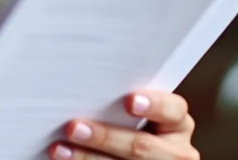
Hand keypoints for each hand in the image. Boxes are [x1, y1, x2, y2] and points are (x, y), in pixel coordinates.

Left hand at [49, 91, 198, 159]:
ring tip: (60, 150)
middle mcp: (175, 152)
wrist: (132, 154)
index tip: (130, 101)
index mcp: (177, 125)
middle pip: (142, 146)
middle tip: (73, 127)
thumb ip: (120, 105)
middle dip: (106, 137)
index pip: (174, 111)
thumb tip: (81, 85)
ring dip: (88, 158)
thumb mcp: (137, 116)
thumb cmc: (129, 126)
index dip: (154, 105)